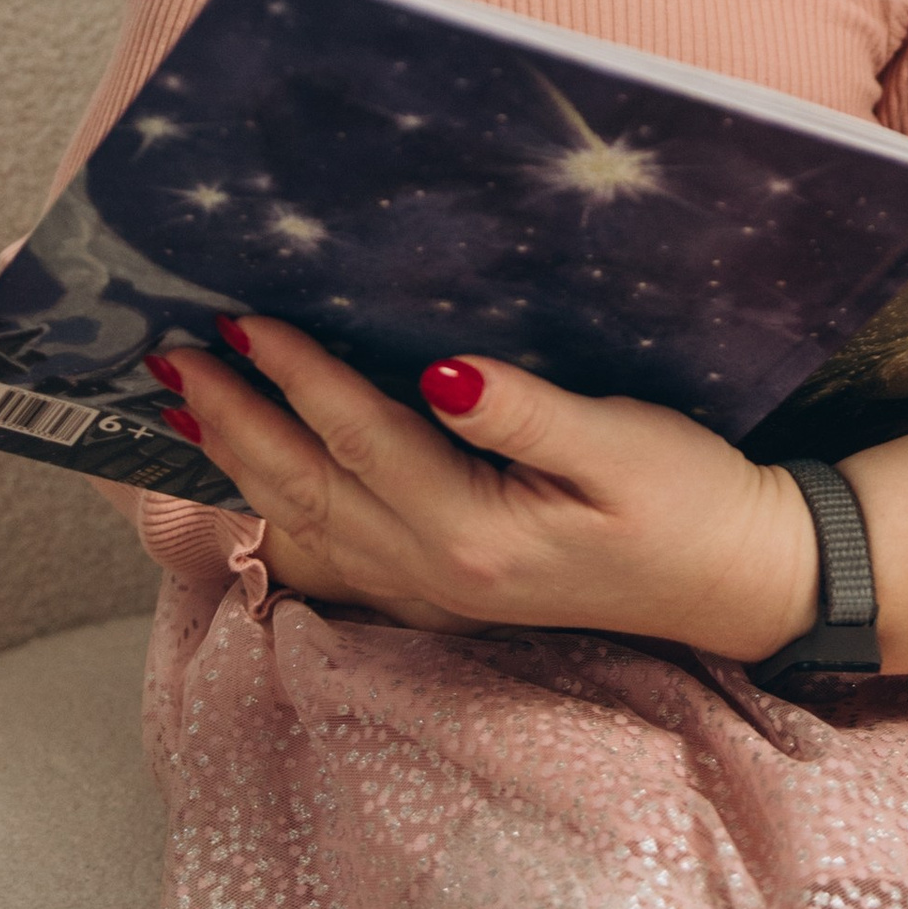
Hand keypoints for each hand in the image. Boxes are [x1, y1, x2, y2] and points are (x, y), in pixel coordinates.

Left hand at [159, 321, 821, 660]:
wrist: (737, 581)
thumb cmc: (692, 501)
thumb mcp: (625, 445)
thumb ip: (528, 413)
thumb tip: (441, 372)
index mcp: (476, 532)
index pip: (360, 437)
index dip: (296, 375)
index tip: (241, 317)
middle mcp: (437, 572)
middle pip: (307, 488)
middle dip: (233, 419)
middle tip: (170, 357)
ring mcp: (434, 591)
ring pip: (306, 526)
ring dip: (239, 465)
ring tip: (183, 410)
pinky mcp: (443, 590)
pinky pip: (331, 555)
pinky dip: (275, 513)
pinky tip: (250, 484)